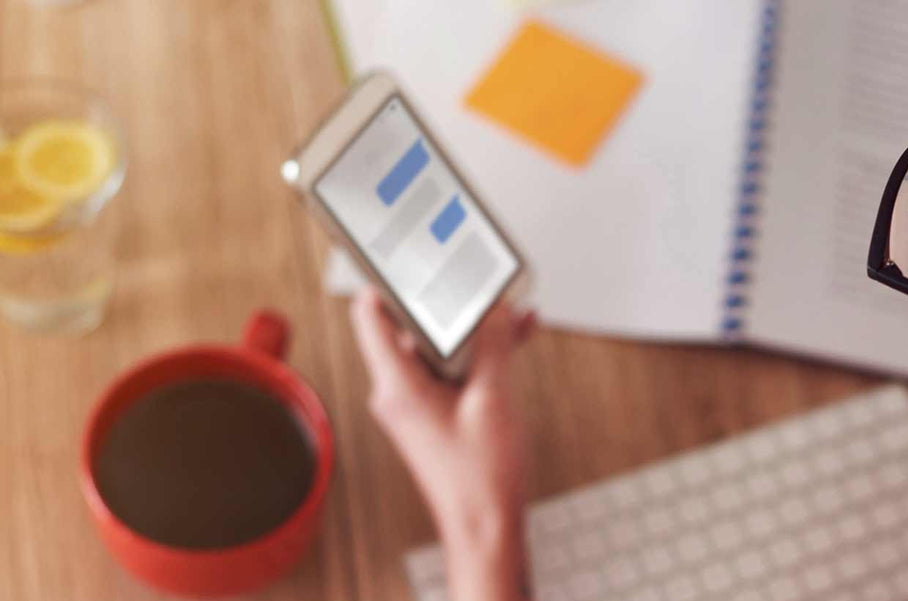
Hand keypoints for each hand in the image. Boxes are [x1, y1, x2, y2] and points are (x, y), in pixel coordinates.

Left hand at [349, 288, 535, 600]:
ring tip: (507, 306)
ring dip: (473, 327)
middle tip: (471, 273)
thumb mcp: (493, 398)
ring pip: (440, 348)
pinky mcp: (438, 413)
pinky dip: (480, 353)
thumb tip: (493, 309)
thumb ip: (493, 345)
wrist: (486, 524)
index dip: (383, 280)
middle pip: (413, 326)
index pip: (371, 317)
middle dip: (448, 300)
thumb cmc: (480, 476)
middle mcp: (400, 391)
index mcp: (398, 386)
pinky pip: (454, 370)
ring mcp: (418, 403)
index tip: (398, 252)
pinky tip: (515, 335)